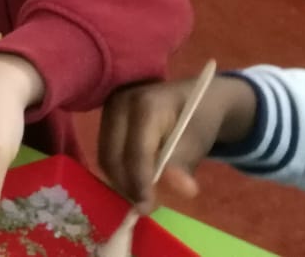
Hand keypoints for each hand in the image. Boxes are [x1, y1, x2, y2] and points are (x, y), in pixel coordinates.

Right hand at [99, 73, 256, 214]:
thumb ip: (185, 164)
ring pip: (105, 155)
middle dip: (126, 185)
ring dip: (120, 180)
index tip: (146, 208)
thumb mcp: (198, 141)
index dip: (140, 182)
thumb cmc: (199, 118)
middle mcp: (119, 103)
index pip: (136, 151)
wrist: (196, 96)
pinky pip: (105, 151)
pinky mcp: (105, 118)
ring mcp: (109, 109)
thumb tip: (184, 191)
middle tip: (143, 207)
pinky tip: (133, 181)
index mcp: (145, 105)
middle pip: (112, 154)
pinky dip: (118, 170)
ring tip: (140, 196)